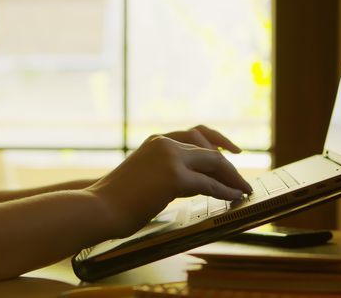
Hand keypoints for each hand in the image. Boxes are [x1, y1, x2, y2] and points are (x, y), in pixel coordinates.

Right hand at [88, 125, 251, 236]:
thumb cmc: (115, 198)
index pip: (195, 133)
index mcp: (156, 140)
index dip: (218, 142)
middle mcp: (164, 143)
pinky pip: (209, 184)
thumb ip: (163, 170)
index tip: (232, 151)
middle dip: (229, 165)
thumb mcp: (142, 174)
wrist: (98, 207)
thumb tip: (188, 181)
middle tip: (242, 180)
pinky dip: (225, 190)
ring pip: (213, 164)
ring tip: (242, 189)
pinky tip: (234, 197)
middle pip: (208, 149)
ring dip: (232, 178)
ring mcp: (170, 158)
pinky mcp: (174, 178)